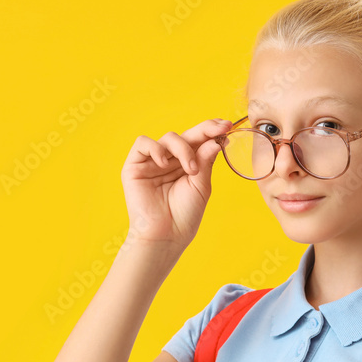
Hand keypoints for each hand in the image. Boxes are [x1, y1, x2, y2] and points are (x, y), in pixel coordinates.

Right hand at [120, 118, 231, 248]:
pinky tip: (165, 163)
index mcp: (188, 164)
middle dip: (204, 130)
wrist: (166, 235)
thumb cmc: (184, 215)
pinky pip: (143, 143)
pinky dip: (156, 148)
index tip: (227, 126)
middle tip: (220, 128)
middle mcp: (171, 160)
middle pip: (186, 135)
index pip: (199, 141)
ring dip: (183, 149)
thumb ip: (205, 161)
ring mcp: (153, 162)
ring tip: (191, 169)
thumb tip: (215, 140)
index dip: (212, 131)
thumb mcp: (201, 185)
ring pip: (169, 138)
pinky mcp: (135, 166)